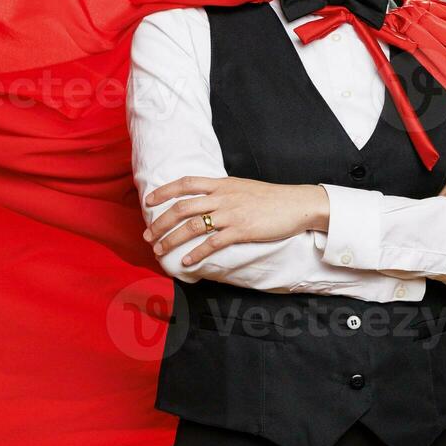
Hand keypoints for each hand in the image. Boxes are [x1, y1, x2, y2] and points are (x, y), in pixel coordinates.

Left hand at [142, 176, 327, 266]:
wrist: (296, 204)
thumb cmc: (270, 197)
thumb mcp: (242, 187)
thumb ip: (221, 191)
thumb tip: (204, 198)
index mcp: (221, 184)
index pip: (185, 183)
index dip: (164, 191)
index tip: (148, 202)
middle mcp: (222, 197)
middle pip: (182, 208)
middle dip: (161, 223)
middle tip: (148, 236)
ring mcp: (231, 214)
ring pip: (192, 226)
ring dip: (172, 240)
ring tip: (160, 251)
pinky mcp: (241, 230)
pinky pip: (213, 243)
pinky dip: (196, 253)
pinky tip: (187, 262)